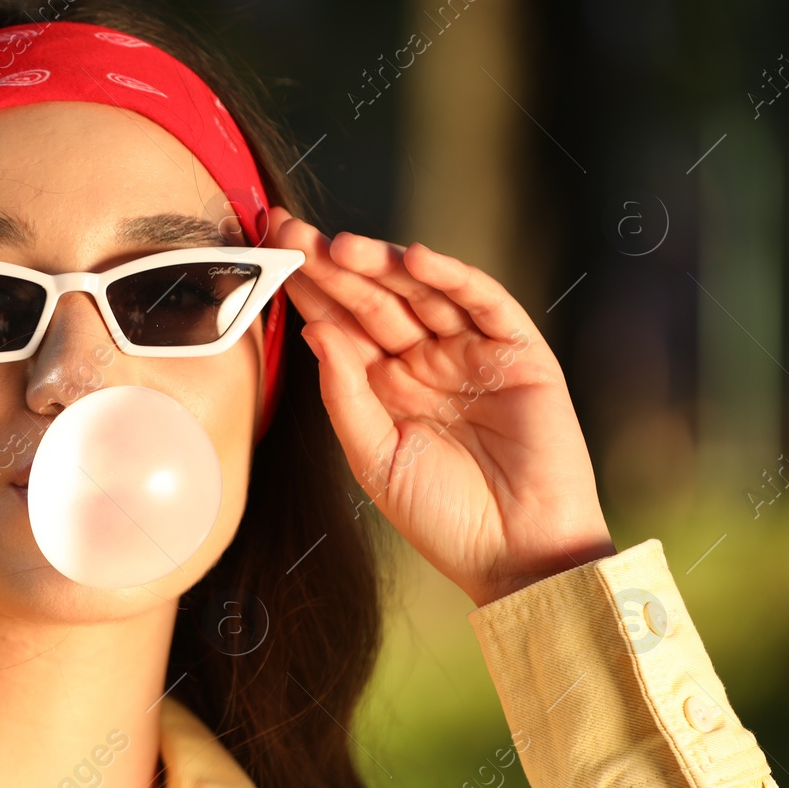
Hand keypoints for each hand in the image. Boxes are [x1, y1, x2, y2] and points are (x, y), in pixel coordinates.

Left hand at [271, 207, 617, 605]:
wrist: (517, 557)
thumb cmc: (444, 519)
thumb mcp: (374, 457)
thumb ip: (344, 394)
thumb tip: (313, 331)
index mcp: (385, 386)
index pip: (341, 324)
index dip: (308, 290)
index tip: (269, 254)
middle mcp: (425, 362)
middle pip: (374, 299)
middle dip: (333, 265)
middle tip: (291, 230)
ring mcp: (472, 354)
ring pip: (423, 293)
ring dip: (384, 264)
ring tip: (341, 245)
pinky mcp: (520, 354)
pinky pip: (485, 304)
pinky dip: (454, 278)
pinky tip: (418, 258)